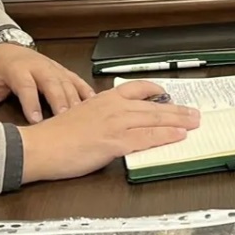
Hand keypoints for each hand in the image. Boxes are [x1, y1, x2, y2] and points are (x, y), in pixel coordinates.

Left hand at [0, 43, 95, 123]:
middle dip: (60, 100)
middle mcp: (38, 67)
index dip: (31, 103)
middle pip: (52, 83)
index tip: (36, 119)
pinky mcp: (63, 70)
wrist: (6, 47)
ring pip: (67, 82)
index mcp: (18, 70)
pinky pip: (77, 80)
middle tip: (66, 118)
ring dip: (76, 99)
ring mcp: (53, 68)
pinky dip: (87, 92)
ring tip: (83, 117)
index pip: (26, 86)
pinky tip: (95, 105)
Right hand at [16, 81, 201, 181]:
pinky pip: (147, 138)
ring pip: (155, 120)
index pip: (136, 88)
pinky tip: (178, 136)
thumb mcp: (81, 116)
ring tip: (194, 123)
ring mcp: (116, 123)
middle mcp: (113, 107)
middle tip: (194, 112)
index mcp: (104, 99)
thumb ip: (100, 116)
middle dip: (177, 109)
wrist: (39, 146)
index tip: (166, 92)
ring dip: (179, 121)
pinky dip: (165, 136)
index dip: (155, 90)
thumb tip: (114, 123)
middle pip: (153, 105)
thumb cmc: (55, 136)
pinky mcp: (115, 141)